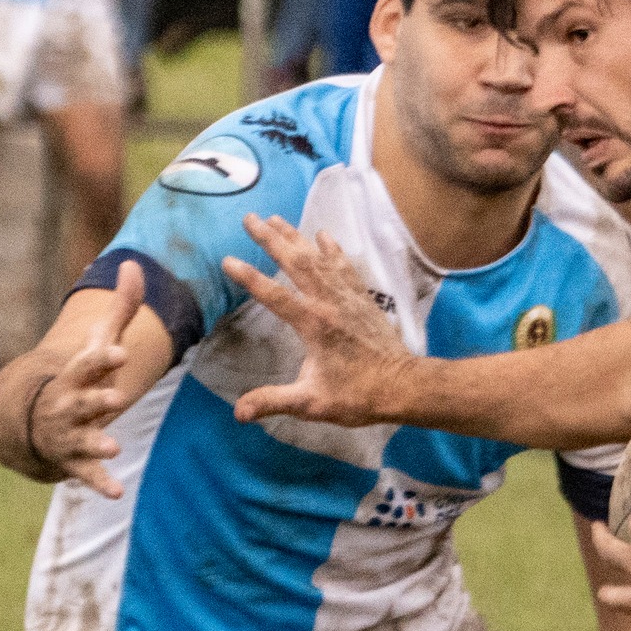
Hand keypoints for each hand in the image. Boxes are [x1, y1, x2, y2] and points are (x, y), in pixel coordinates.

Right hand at [27, 261, 145, 498]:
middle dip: (96, 398)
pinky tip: (118, 493)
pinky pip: (87, 475)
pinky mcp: (74, 461)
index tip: (118, 351)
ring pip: (82, 438)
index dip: (103, 357)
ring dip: (96, 442)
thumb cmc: (78, 378)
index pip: (89, 362)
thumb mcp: (99, 345)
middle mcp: (68, 403)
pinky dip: (101, 483)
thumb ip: (120, 311)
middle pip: (82, 399)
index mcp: (77, 375)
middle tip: (116, 398)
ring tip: (113, 447)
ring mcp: (68, 434)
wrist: (33, 422)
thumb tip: (135, 264)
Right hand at [224, 215, 428, 425]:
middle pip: (296, 262)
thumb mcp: (311, 403)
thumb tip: (239, 413)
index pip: (274, 295)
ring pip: (318, 258)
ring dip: (296, 236)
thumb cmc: (356, 396)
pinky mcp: (362, 299)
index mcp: (313, 324)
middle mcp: (329, 302)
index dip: (249, 277)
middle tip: (250, 217)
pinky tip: (322, 234)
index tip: (228, 261)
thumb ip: (274, 402)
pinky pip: (344, 266)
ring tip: (275, 218)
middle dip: (271, 238)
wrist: (402, 387)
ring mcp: (348, 297)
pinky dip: (332, 248)